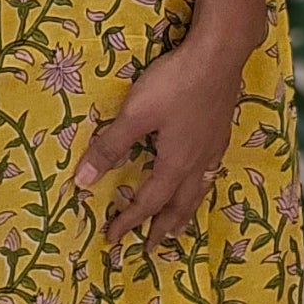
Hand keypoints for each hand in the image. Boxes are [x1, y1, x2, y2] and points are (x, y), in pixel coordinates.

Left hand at [73, 0, 268, 250]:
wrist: (220, 54)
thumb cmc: (175, 83)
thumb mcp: (135, 115)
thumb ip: (110, 148)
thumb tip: (82, 184)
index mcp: (175, 164)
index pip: (147, 203)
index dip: (128, 222)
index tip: (112, 239)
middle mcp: (198, 163)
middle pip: (179, 206)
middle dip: (163, 229)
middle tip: (152, 249)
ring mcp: (213, 148)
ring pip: (199, 191)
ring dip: (185, 212)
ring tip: (179, 226)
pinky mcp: (221, 131)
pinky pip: (210, 173)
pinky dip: (200, 187)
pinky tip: (201, 177)